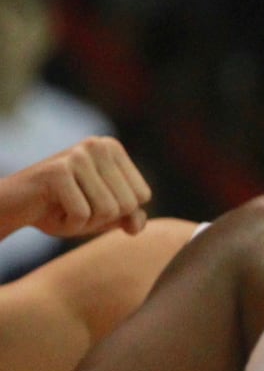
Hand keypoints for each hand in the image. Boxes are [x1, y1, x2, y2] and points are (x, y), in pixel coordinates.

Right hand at [0, 138, 151, 238]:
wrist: (12, 207)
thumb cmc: (60, 209)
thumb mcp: (102, 216)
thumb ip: (129, 217)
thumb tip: (136, 225)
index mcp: (112, 149)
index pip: (143, 196)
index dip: (119, 211)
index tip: (90, 201)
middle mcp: (97, 145)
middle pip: (128, 204)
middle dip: (102, 218)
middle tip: (74, 206)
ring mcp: (77, 155)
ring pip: (108, 210)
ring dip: (85, 222)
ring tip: (63, 207)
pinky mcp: (58, 170)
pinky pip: (83, 214)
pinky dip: (69, 224)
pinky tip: (52, 211)